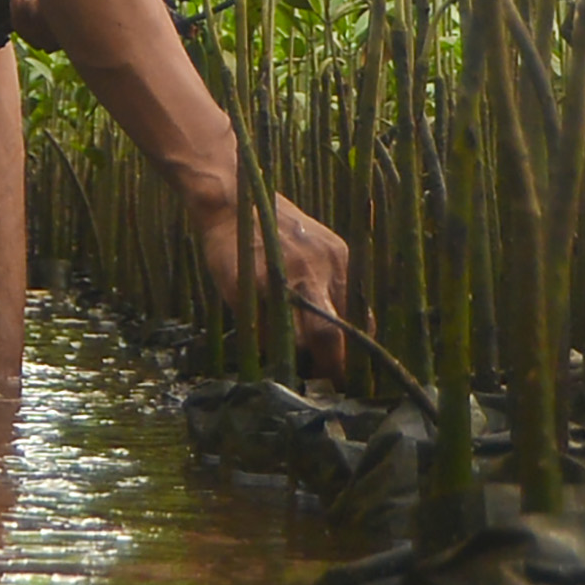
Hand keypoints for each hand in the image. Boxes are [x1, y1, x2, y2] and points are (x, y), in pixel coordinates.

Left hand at [193, 189, 352, 386]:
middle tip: (335, 376)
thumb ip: (268, 327)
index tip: (329, 387)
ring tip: (334, 350)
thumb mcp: (237, 295)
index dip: (330, 366)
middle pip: (351, 326)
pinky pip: (352, 288)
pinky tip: (330, 317)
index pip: (324, 336)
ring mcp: (336, 255)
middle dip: (346, 355)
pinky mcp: (340, 247)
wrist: (236, 198)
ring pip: (356, 309)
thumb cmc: (228, 250)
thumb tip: (291, 360)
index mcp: (293, 282)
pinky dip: (345, 308)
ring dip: (349, 333)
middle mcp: (322, 268)